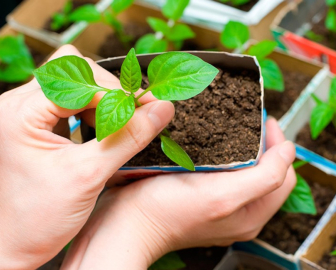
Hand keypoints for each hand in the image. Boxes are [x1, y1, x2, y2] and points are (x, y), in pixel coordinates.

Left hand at [0, 45, 174, 268]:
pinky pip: (70, 104)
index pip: (80, 79)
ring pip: (74, 86)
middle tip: (138, 114)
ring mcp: (25, 116)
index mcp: (20, 113)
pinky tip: (105, 132)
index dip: (118, 91)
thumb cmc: (37, 218)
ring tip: (122, 125)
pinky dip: (94, 113)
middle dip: (111, 91)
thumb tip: (162, 110)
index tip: (149, 107)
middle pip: (75, 73)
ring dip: (104, 102)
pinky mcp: (35, 128)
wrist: (12, 248)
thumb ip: (128, 138)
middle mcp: (17, 107)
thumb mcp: (89, 176)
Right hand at [61, 119, 295, 269]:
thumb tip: (289, 151)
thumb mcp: (224, 196)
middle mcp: (241, 213)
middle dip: (262, 141)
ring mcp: (221, 206)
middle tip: (247, 118)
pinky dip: (224, 152)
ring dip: (243, 144)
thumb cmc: (168, 212)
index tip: (263, 120)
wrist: (124, 225)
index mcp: (254, 214)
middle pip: (267, 170)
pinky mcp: (203, 198)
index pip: (285, 173)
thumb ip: (266, 177)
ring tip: (231, 124)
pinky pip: (224, 171)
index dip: (278, 144)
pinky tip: (210, 139)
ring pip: (246, 168)